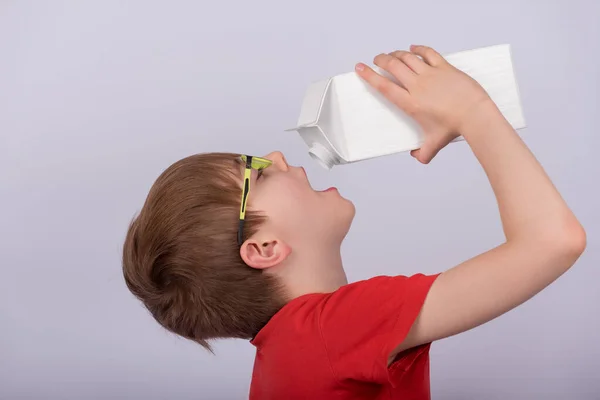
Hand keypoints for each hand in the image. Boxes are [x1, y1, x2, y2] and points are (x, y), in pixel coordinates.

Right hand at [356, 45, 493, 163]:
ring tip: (391, 54)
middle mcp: (417, 86)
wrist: (475, 114)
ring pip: (407, 57)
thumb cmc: (455, 127)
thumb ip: (422, 153)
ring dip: (397, 54)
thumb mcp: (434, 144)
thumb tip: (416, 156)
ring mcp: (431, 74)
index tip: (360, 68)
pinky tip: (414, 48)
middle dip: (381, 60)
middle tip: (376, 59)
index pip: (384, 86)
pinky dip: (419, 48)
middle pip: (393, 66)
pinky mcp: (444, 67)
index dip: (369, 76)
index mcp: (410, 103)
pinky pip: (428, 53)